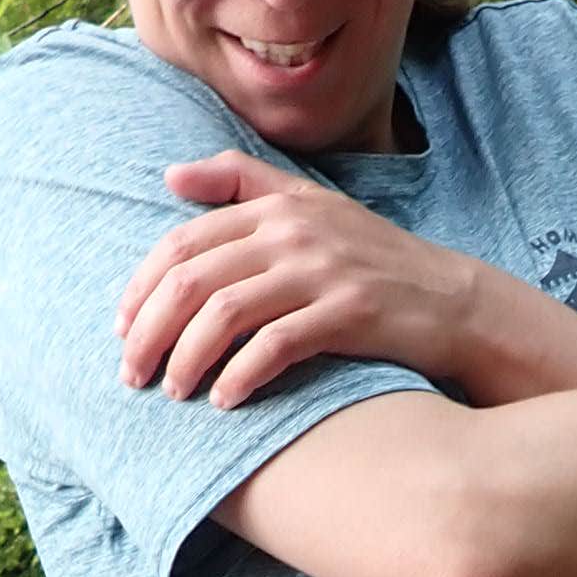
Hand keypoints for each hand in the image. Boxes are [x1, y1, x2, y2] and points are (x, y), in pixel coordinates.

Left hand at [116, 149, 482, 407]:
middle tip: (133, 376)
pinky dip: (241, 376)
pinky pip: (274, 346)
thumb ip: (242, 183)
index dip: (140, 289)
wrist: (453, 300)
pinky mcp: (349, 313)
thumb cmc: (373, 261)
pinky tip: (226, 400)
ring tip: (173, 392)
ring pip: (224, 313)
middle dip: (149, 332)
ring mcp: (322, 271)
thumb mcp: (312, 206)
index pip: (182, 242)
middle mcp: (293, 232)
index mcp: (276, 206)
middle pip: (192, 280)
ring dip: (186, 359)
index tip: (123, 330)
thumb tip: (169, 176)